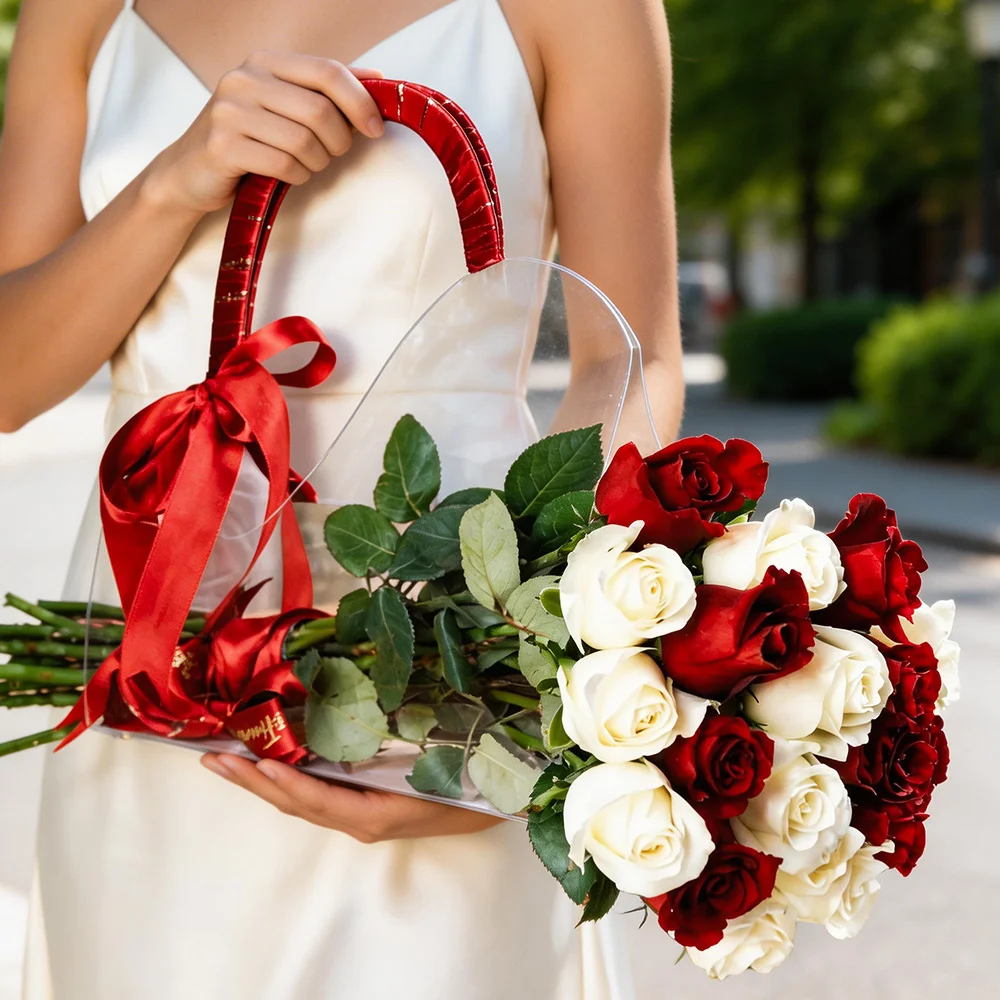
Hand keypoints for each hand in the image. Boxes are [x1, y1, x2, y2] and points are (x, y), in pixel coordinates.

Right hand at [144, 52, 385, 215]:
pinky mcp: (222, 146)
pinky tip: (287, 176)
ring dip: (317, 163)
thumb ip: (325, 90)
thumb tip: (378, 76)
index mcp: (264, 62)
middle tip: (332, 154)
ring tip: (305, 165)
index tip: (376, 129)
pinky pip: (283, 165)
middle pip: (320, 111)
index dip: (360, 101)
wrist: (189, 172)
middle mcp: (244, 79)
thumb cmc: (247, 139)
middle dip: (338, 141)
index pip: (327, 71)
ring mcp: (229, 111)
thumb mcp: (284, 106)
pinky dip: (296, 177)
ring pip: (304, 141)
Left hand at [201, 753, 504, 841]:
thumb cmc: (472, 777)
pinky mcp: (366, 807)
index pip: (316, 798)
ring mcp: (362, 816)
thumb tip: (360, 690)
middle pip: (296, 803)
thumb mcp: (440, 759)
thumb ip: (400, 732)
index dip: (281, 782)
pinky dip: (289, 780)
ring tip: (227, 760)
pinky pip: (318, 796)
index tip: (248, 761)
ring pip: (302, 801)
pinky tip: (273, 763)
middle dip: (252, 782)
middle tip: (212, 758)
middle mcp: (361, 820)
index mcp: (375, 812)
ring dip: (263, 782)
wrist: (504, 802)